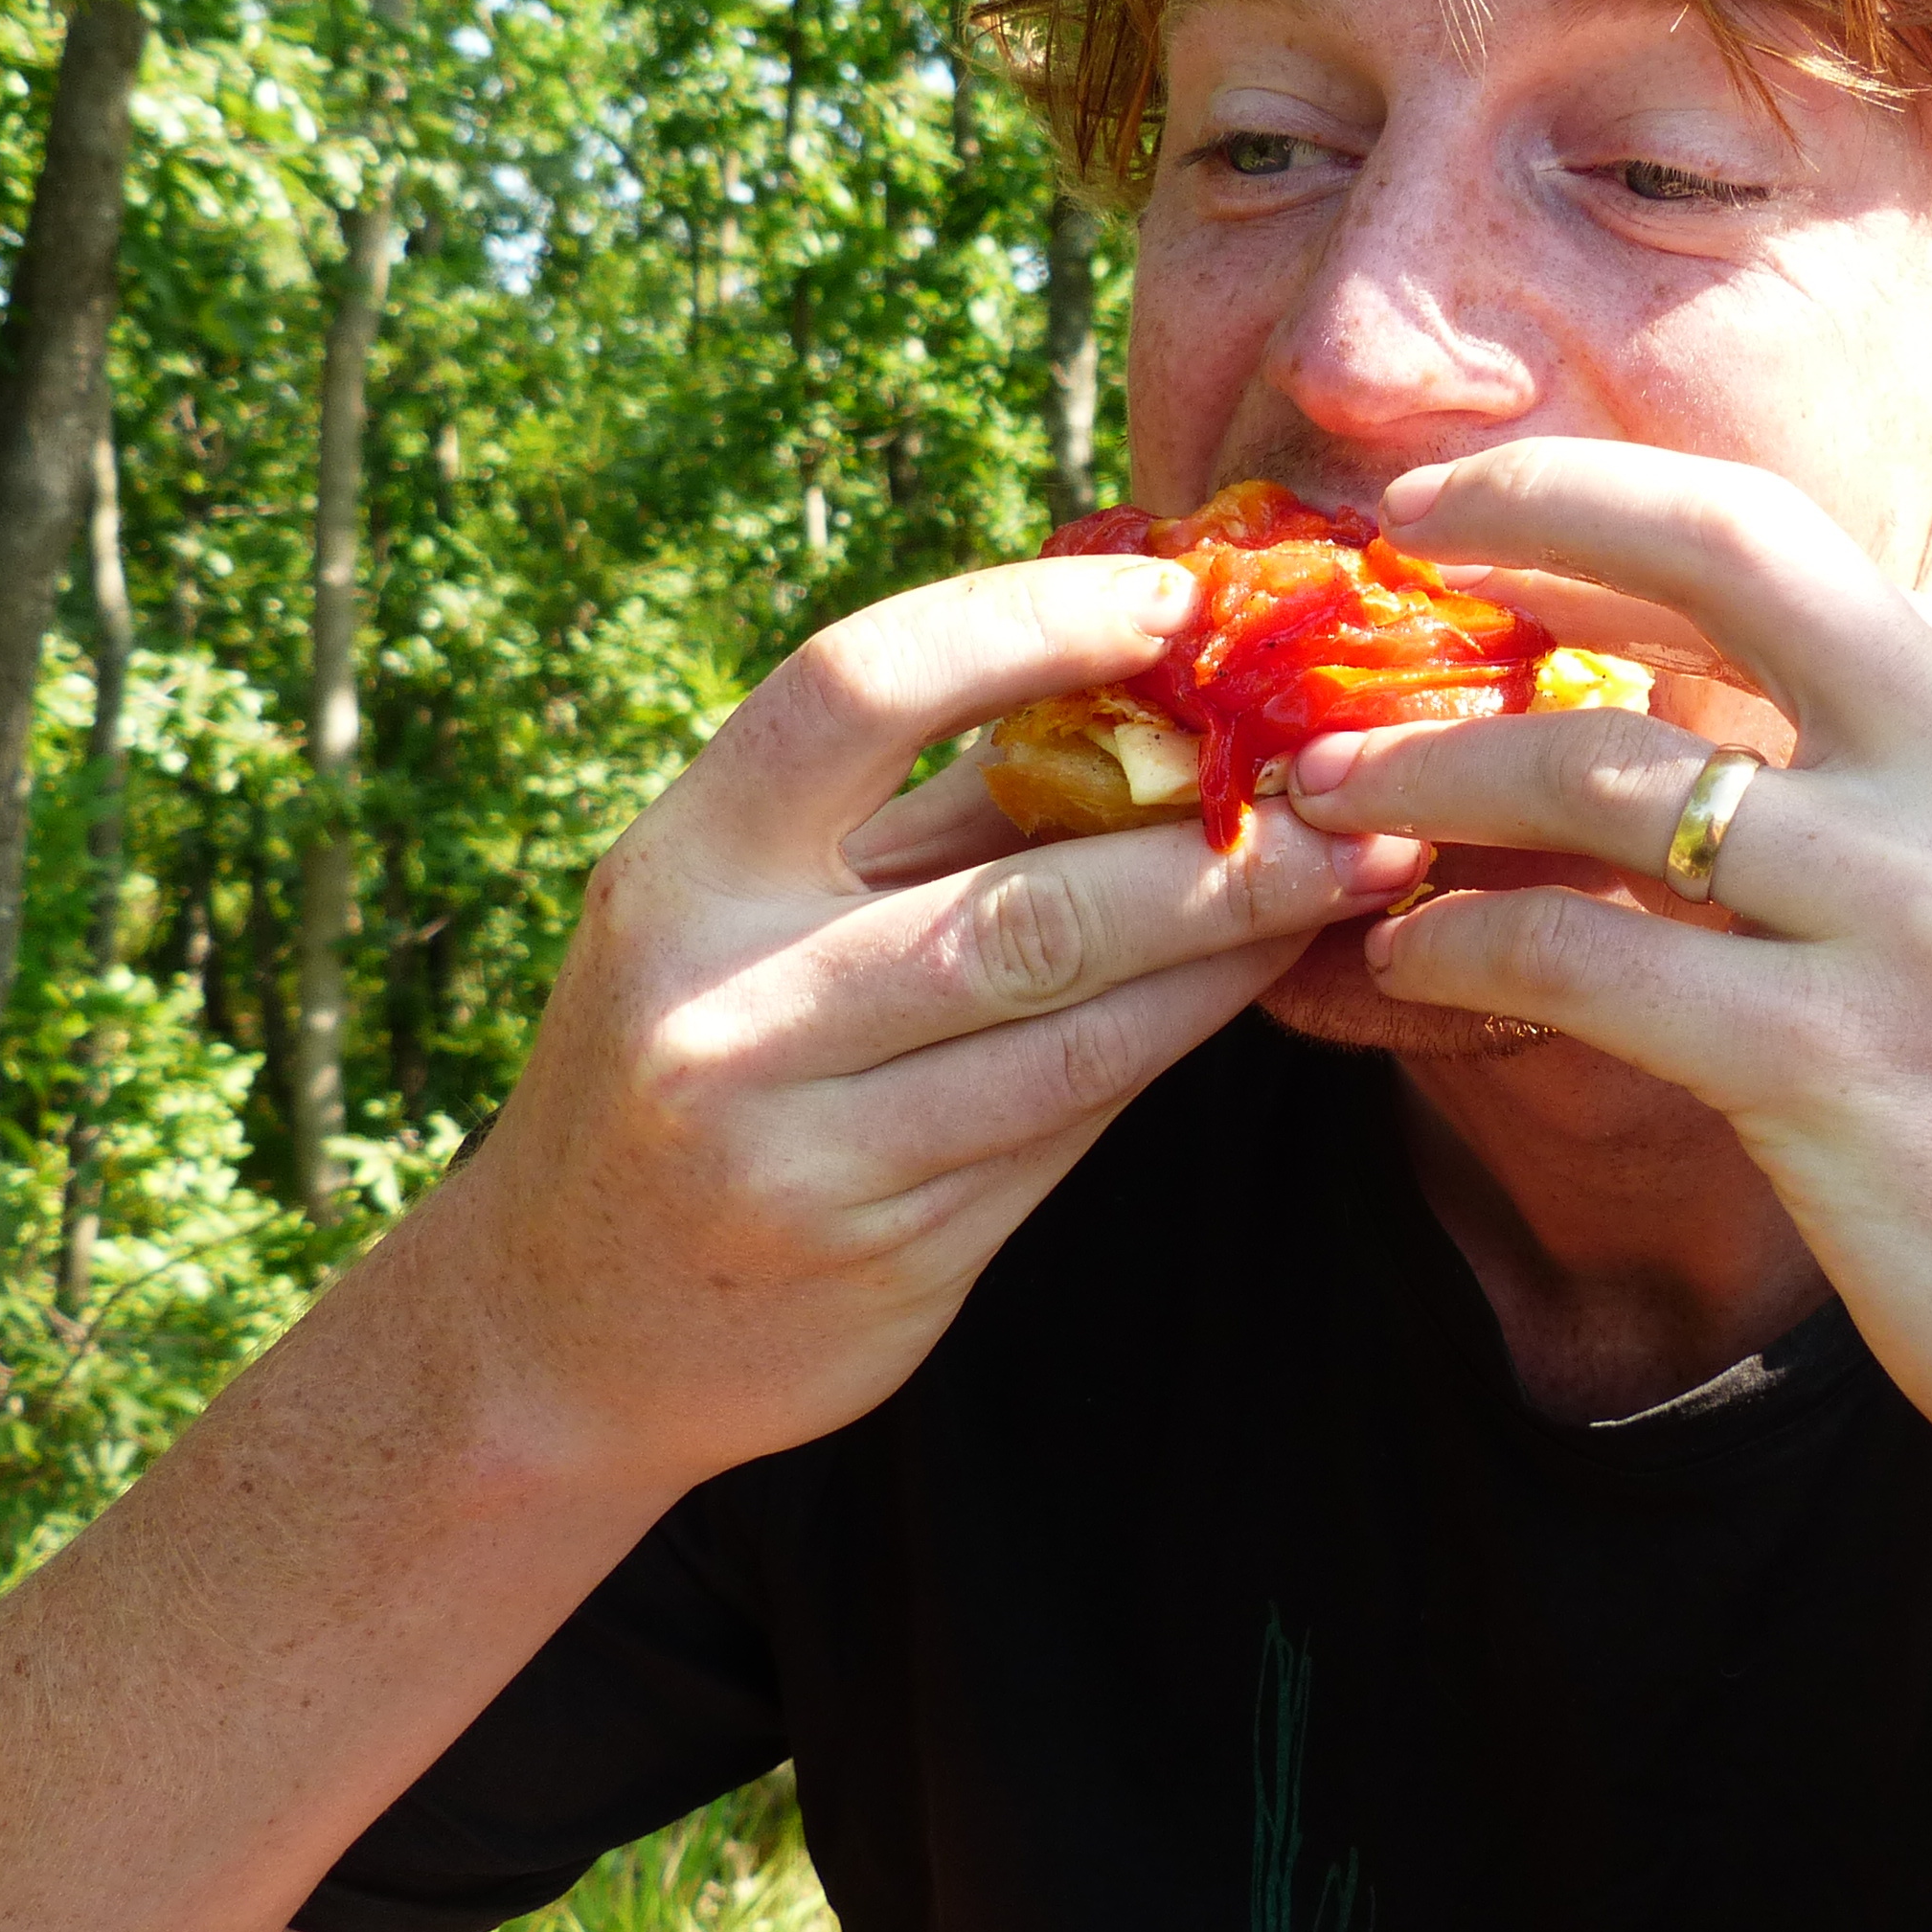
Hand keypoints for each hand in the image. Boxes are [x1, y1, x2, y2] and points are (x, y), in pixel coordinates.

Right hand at [434, 553, 1429, 1488]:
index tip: (1178, 599)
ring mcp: (802, 1147)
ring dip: (1237, 941)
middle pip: (1023, 897)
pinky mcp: (885, 1252)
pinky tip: (1261, 977)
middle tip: (1366, 786)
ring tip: (1360, 872)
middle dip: (1222, 842)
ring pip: (1076, 1026)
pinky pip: (1070, 1119)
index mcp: (681, 866)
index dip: (1028, 626)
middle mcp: (724, 1004)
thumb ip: (920, 816)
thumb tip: (1146, 685)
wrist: (565, 1332)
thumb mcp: (746, 911)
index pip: (856, 689)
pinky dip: (1179, 1033)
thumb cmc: (697, 1058)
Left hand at [1277, 438, 1931, 1556]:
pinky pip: (1586, 964)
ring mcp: (1918, 914)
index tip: (1476, 513)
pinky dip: (1464, 947)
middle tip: (1380, 541)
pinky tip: (1405, 959)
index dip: (1600, 508)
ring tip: (1326, 798)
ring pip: (1602, 770)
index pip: (1780, 544)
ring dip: (1430, 769)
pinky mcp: (1844, 1069)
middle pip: (1717, 547)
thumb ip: (1918, 781)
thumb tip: (1708, 715)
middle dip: (1522, 508)